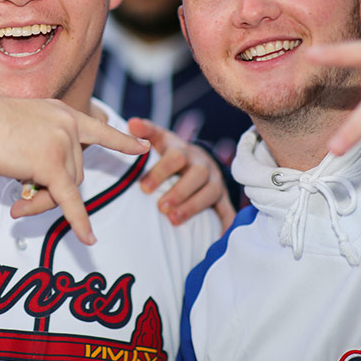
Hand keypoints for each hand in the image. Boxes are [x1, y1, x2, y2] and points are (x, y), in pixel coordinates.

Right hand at [0, 92, 149, 245]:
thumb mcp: (21, 125)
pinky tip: (88, 239)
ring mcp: (62, 143)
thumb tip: (46, 180)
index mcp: (61, 112)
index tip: (143, 148)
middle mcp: (68, 124)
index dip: (122, 141)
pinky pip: (68, 200)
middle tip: (22, 201)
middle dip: (52, 190)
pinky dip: (78, 222)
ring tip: (17, 204)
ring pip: (66, 187)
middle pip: (74, 171)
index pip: (98, 129)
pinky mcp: (51, 164)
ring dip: (43, 201)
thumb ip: (41, 143)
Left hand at [129, 118, 234, 232]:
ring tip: (173, 220)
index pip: (176, 157)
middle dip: (179, 191)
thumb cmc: (169, 151)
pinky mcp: (222, 197)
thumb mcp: (158, 138)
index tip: (143, 188)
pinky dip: (225, 224)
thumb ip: (145, 131)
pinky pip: (227, 210)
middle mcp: (202, 164)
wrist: (195, 159)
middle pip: (197, 175)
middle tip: (161, 207)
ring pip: (211, 192)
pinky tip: (218, 238)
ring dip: (193, 207)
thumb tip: (132, 122)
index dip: (160, 171)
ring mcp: (215, 181)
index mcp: (183, 150)